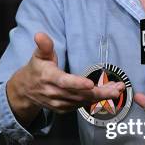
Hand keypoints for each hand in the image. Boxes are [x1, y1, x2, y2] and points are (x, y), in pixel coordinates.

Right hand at [6, 32, 124, 126]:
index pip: (64, 82)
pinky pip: (82, 105)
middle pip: (79, 95)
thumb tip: (40, 34)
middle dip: (100, 93)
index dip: (77, 84)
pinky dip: (96, 100)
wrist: (26, 91)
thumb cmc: (37, 69)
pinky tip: (109, 92)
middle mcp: (54, 93)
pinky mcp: (64, 109)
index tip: (90, 84)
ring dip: (102, 96)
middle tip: (117, 89)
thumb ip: (43, 45)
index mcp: (49, 78)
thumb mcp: (39, 55)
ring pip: (84, 101)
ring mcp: (60, 103)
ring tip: (118, 88)